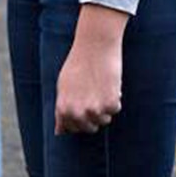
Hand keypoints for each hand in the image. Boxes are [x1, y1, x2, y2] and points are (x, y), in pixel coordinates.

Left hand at [55, 4, 127, 134]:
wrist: (95, 44)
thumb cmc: (78, 62)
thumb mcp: (63, 86)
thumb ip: (61, 110)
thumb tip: (59, 132)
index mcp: (64, 110)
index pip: (73, 128)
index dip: (79, 115)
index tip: (83, 101)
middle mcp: (78, 114)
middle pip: (90, 127)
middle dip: (93, 113)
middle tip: (93, 91)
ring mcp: (94, 111)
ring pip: (104, 120)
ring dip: (105, 105)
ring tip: (101, 85)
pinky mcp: (110, 104)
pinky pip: (116, 109)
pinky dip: (115, 97)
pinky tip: (110, 82)